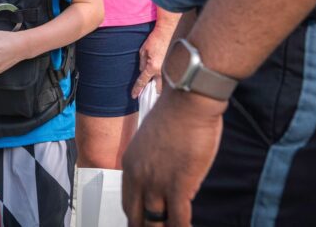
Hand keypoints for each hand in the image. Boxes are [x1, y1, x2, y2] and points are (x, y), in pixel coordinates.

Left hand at [121, 89, 225, 225]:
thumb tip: (165, 178)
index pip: (128, 204)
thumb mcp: (153, 141)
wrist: (187, 101)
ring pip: (155, 222)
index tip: (143, 224)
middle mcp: (139, 177)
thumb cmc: (176, 115)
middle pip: (136, 217)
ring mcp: (157, 183)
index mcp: (130, 165)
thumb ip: (154, 163)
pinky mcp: (178, 185)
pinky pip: (177, 219)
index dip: (136, 219)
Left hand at [132, 24, 173, 97]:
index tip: (134, 96)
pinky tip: (161, 85)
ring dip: (158, 90)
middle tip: (146, 101)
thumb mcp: (143, 51)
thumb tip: (142, 72)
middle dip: (151, 95)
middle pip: (156, 89)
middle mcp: (161, 71)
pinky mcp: (172, 66)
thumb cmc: (154, 40)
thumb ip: (142, 64)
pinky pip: (168, 78)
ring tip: (154, 96)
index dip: (137, 89)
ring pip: (164, 85)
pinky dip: (164, 83)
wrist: (167, 32)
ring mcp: (168, 69)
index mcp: (152, 67)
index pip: (143, 81)